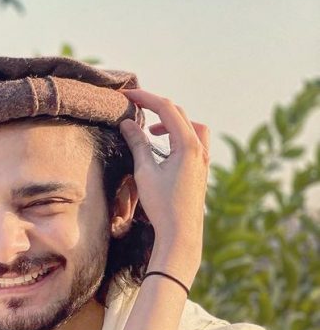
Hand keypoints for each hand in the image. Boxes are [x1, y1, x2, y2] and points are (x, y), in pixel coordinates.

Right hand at [120, 89, 209, 280]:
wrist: (181, 234)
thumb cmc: (162, 206)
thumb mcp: (145, 173)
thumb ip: (138, 145)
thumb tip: (128, 124)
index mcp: (187, 144)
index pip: (166, 109)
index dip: (146, 98)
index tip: (127, 95)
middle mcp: (199, 147)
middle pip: (179, 114)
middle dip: (157, 108)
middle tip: (136, 107)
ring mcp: (203, 159)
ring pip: (191, 127)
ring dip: (171, 123)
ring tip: (153, 132)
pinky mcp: (201, 169)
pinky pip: (194, 141)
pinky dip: (179, 137)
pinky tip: (166, 149)